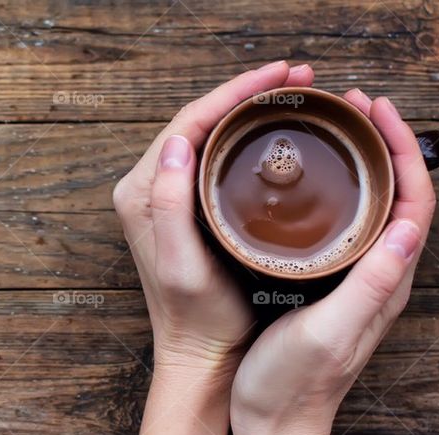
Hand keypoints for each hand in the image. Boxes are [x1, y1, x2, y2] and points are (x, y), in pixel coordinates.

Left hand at [114, 61, 314, 381]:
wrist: (201, 355)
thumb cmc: (197, 317)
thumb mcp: (184, 265)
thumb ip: (170, 204)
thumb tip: (178, 141)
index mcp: (141, 193)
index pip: (188, 123)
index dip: (235, 91)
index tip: (280, 74)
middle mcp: (148, 190)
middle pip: (199, 122)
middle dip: (246, 93)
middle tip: (297, 76)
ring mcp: (167, 200)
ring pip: (208, 137)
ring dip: (247, 110)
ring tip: (292, 92)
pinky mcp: (186, 212)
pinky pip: (214, 159)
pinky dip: (244, 138)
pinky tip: (274, 132)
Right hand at [230, 90, 436, 434]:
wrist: (270, 430)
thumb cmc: (290, 387)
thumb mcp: (329, 332)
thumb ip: (369, 284)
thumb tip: (405, 227)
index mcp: (385, 283)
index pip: (413, 203)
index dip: (402, 151)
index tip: (375, 112)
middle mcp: (377, 279)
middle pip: (396, 198)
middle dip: (383, 145)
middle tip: (350, 108)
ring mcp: (352, 285)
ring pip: (370, 211)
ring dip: (361, 166)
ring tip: (333, 133)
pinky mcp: (326, 291)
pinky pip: (343, 230)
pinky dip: (335, 195)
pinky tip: (306, 187)